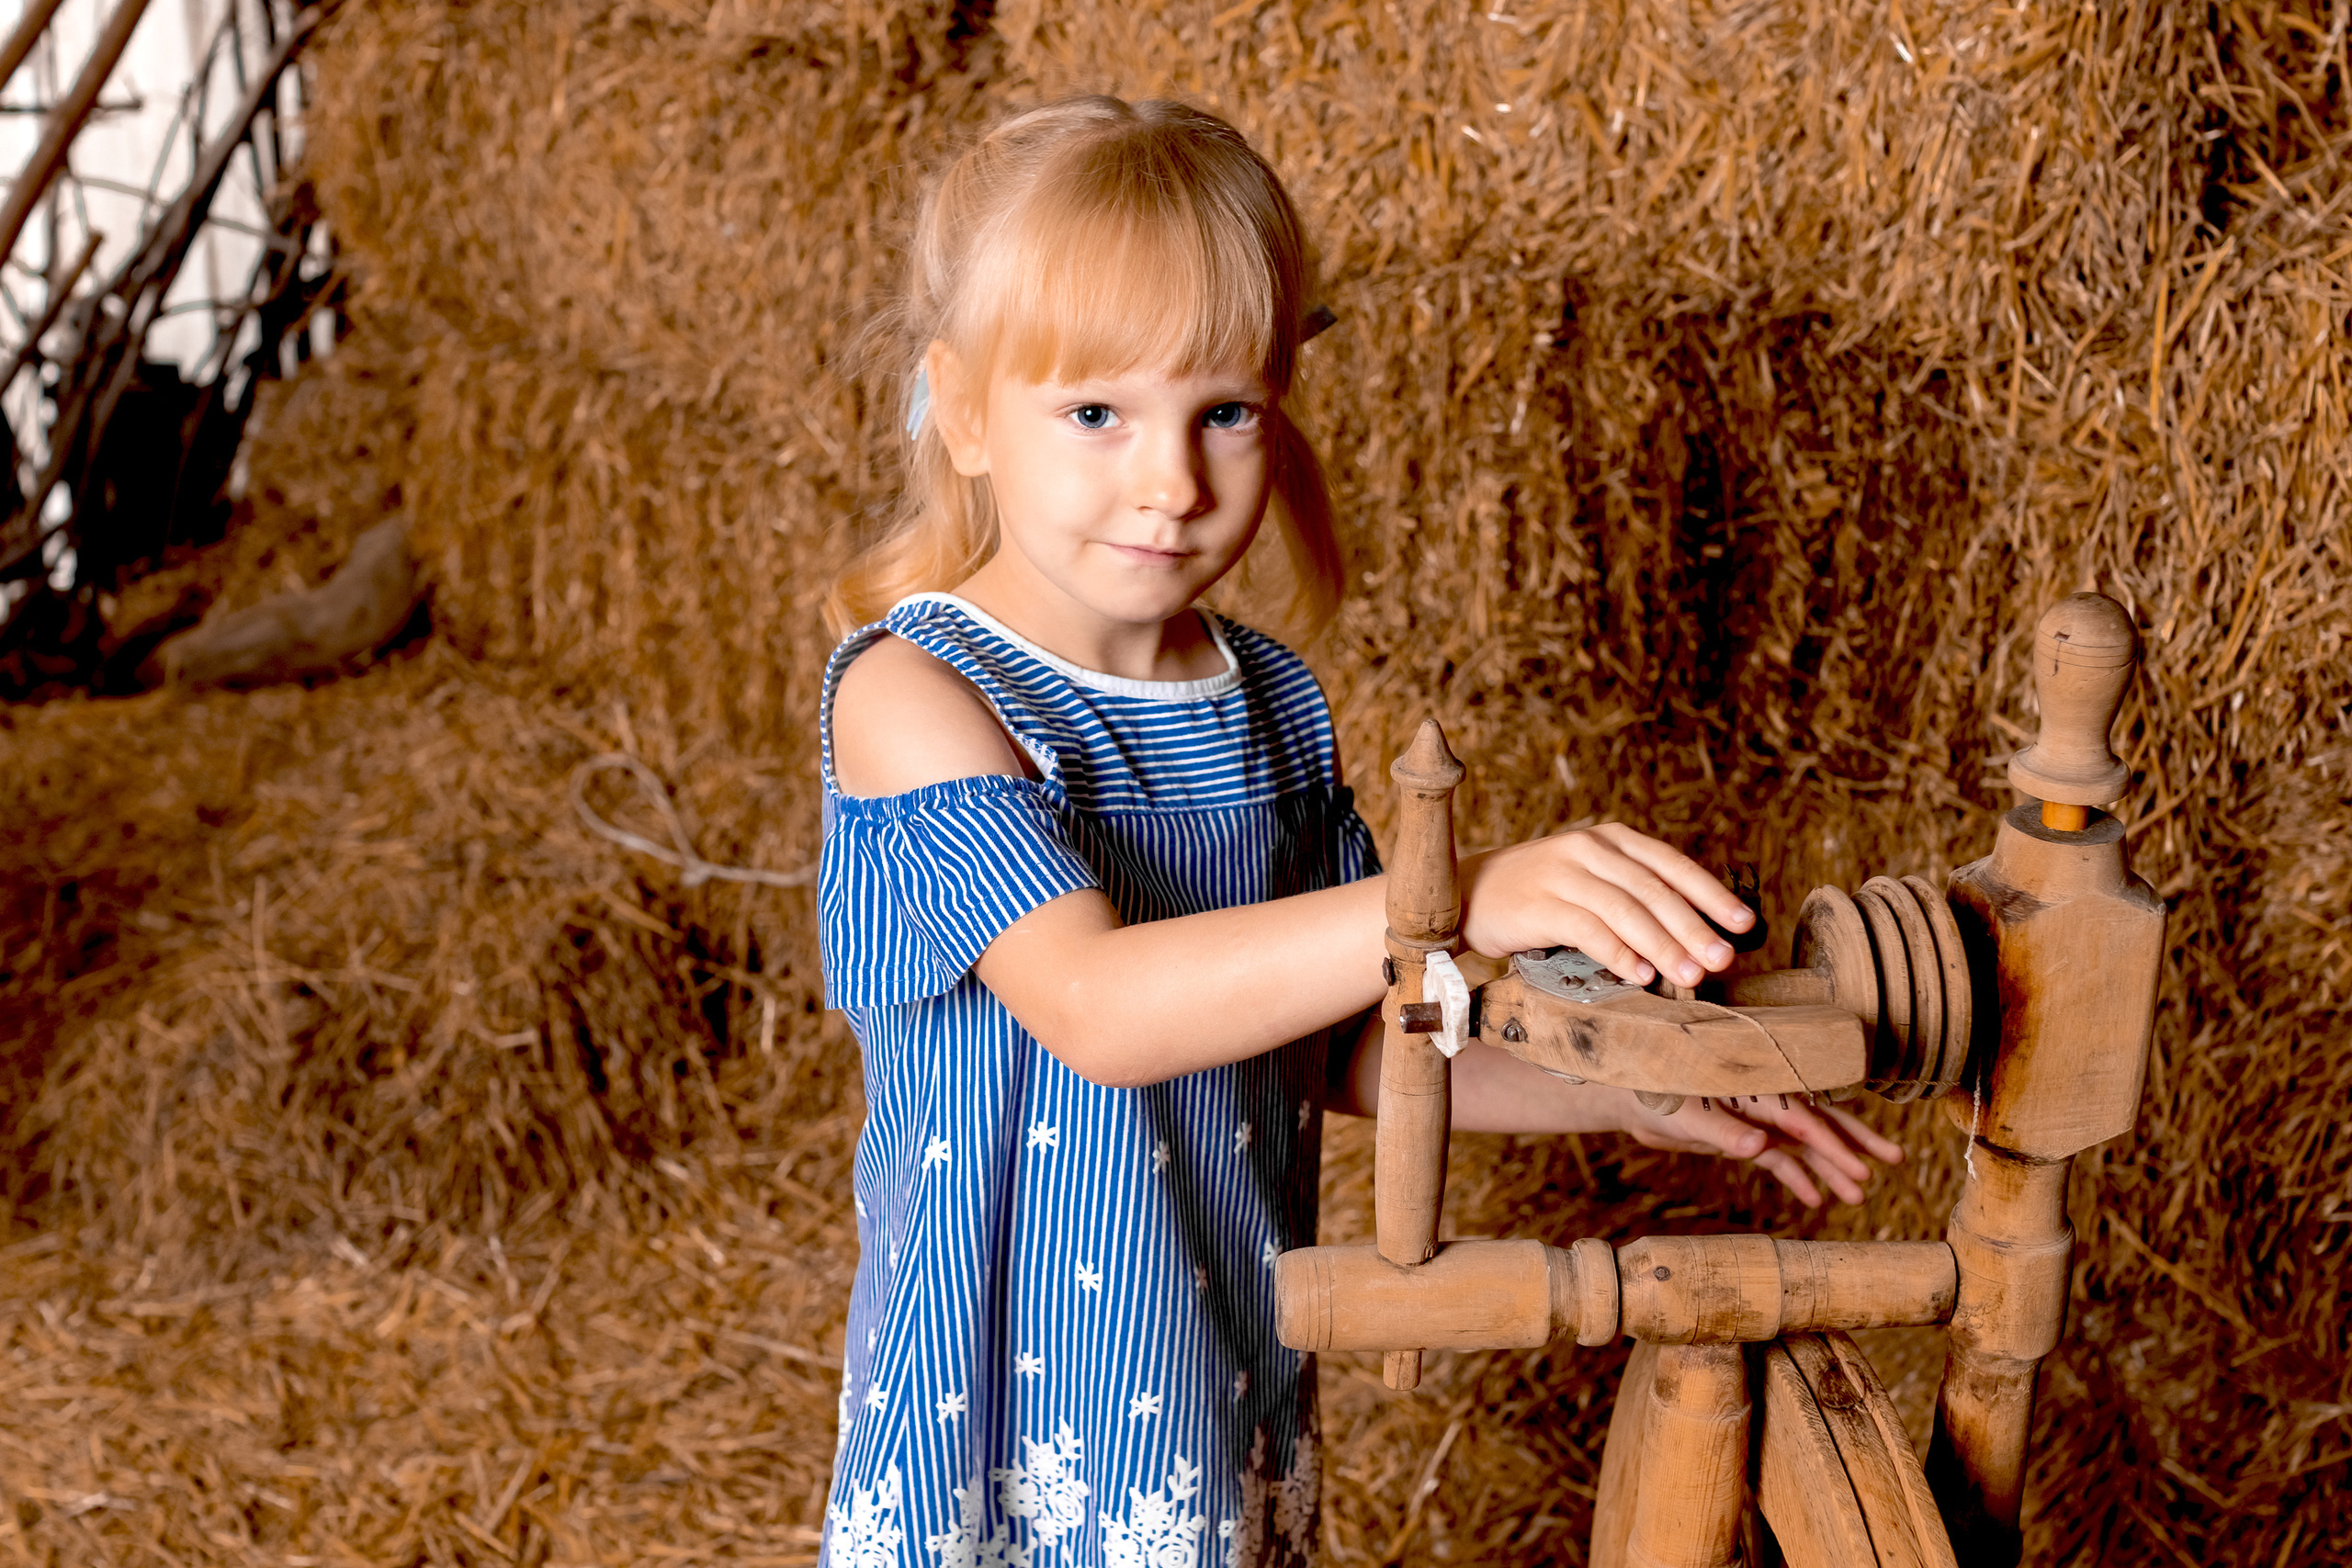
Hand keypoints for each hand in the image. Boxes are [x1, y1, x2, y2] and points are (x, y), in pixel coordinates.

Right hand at [1457, 823, 1754, 988]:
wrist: (1468, 893)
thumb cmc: (1540, 895)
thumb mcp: (1591, 881)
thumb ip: (1634, 897)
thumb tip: (1694, 938)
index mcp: (1612, 840)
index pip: (1672, 865)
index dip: (1711, 894)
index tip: (1744, 923)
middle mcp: (1591, 850)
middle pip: (1654, 891)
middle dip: (1694, 928)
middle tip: (1723, 960)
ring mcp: (1563, 874)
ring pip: (1627, 911)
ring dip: (1663, 946)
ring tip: (1691, 975)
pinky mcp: (1539, 904)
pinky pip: (1588, 929)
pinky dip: (1618, 953)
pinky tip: (1640, 975)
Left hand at [1621, 1091, 1904, 1206]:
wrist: (1631, 1102)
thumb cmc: (1657, 1098)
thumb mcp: (1686, 1116)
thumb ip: (1722, 1131)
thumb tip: (1758, 1148)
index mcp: (1756, 1090)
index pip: (1805, 1121)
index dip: (1834, 1146)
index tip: (1863, 1169)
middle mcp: (1763, 1103)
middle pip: (1820, 1122)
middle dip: (1856, 1142)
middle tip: (1896, 1159)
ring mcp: (1756, 1120)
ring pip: (1804, 1145)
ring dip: (1831, 1168)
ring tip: (1859, 1195)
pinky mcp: (1743, 1137)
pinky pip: (1779, 1159)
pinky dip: (1797, 1177)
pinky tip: (1816, 1200)